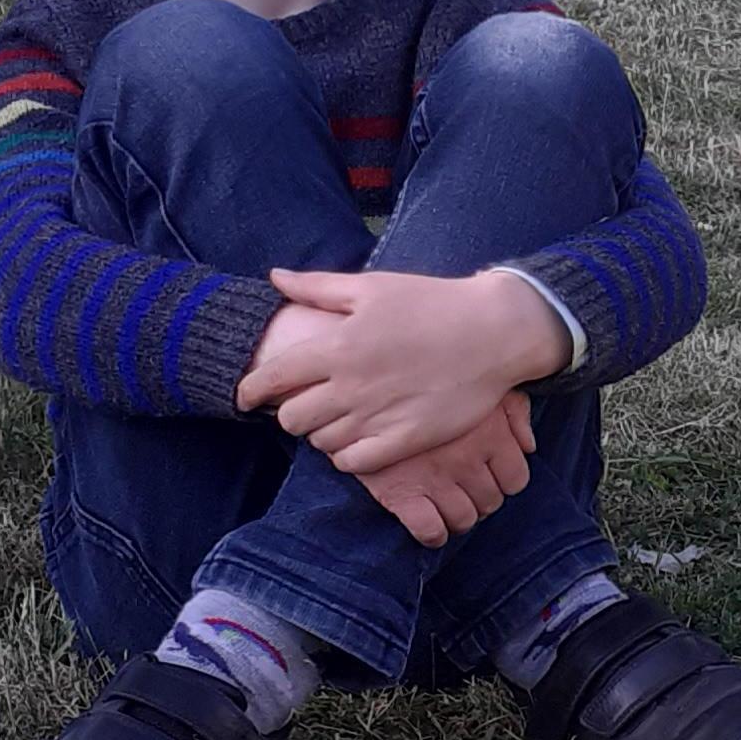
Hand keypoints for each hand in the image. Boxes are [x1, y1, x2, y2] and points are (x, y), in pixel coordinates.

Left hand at [234, 265, 568, 468]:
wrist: (493, 331)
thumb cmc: (432, 303)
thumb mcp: (372, 286)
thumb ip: (318, 287)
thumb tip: (275, 277)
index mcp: (338, 345)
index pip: (273, 378)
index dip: (251, 390)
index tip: (247, 395)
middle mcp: (352, 385)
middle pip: (292, 418)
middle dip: (290, 413)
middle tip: (305, 404)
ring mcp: (379, 415)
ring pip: (321, 443)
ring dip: (321, 433)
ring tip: (336, 419)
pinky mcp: (406, 439)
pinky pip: (354, 463)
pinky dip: (347, 456)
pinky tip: (357, 440)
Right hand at [349, 394, 535, 547]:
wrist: (363, 384)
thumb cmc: (426, 380)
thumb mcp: (478, 382)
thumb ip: (514, 410)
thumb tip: (529, 445)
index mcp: (490, 432)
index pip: (517, 479)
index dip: (505, 479)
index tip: (490, 472)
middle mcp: (467, 459)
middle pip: (491, 502)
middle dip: (481, 497)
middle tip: (464, 485)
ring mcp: (435, 479)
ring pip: (465, 519)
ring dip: (459, 516)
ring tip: (447, 501)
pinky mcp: (401, 494)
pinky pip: (430, 530)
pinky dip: (433, 533)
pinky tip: (429, 522)